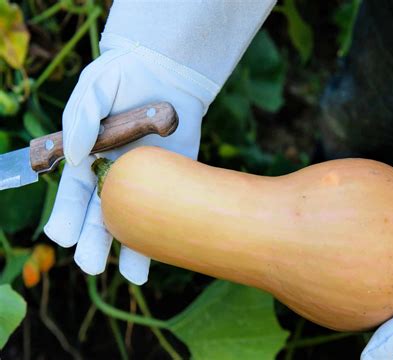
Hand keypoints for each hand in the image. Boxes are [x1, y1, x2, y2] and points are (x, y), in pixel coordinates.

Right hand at [43, 0, 275, 284]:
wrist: (168, 72)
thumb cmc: (125, 77)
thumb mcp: (95, 87)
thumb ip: (81, 117)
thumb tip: (76, 154)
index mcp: (90, 159)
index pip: (74, 195)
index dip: (67, 216)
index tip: (62, 235)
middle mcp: (116, 176)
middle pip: (102, 216)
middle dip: (93, 242)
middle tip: (89, 264)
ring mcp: (146, 182)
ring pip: (135, 222)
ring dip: (131, 249)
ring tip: (132, 275)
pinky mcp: (174, 180)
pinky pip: (168, 211)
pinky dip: (165, 233)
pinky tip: (167, 253)